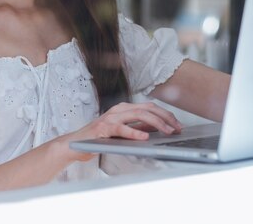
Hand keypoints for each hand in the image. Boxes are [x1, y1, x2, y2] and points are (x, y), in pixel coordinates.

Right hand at [57, 102, 182, 161]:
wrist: (75, 144)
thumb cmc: (99, 138)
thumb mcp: (122, 131)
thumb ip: (138, 127)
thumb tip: (158, 127)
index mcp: (124, 108)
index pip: (150, 107)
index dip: (166, 114)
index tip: (177, 124)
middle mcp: (118, 109)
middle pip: (147, 108)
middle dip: (165, 117)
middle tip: (177, 128)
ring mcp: (110, 117)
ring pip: (138, 115)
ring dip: (156, 123)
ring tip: (167, 131)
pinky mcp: (103, 128)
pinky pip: (121, 128)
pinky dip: (134, 132)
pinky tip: (144, 138)